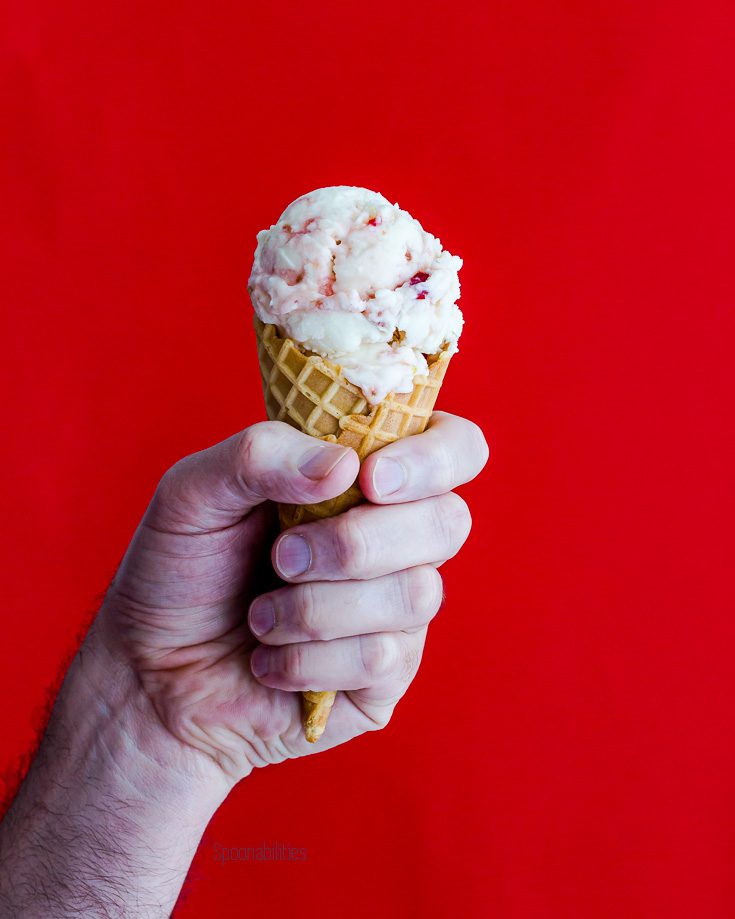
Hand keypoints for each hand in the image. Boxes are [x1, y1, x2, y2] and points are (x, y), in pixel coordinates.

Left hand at [98, 411, 488, 782]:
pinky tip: (270, 661)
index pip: (455, 447)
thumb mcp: (194, 493)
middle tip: (282, 556)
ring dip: (319, 607)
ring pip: (416, 594)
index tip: (370, 479)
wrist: (151, 675)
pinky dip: (310, 659)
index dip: (433, 457)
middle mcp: (394, 539)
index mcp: (363, 479)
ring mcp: (396, 611)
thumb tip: (343, 466)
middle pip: (449, 522)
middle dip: (356, 543)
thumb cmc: (179, 573)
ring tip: (260, 616)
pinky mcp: (386, 677)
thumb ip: (259, 455)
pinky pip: (383, 659)